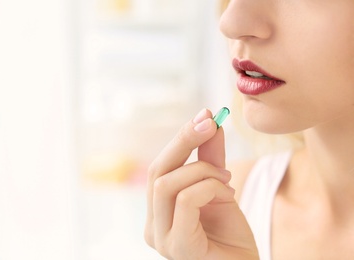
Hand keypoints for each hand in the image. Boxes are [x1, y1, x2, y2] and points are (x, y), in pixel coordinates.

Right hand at [144, 109, 258, 259]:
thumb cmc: (231, 236)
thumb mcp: (220, 187)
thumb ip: (210, 157)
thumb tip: (206, 119)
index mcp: (158, 212)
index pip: (159, 168)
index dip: (180, 138)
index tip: (204, 115)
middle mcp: (153, 225)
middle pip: (157, 171)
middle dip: (185, 142)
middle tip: (211, 125)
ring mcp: (161, 238)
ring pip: (168, 183)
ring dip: (203, 172)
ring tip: (227, 180)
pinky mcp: (178, 246)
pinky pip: (186, 199)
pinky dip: (209, 187)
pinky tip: (229, 195)